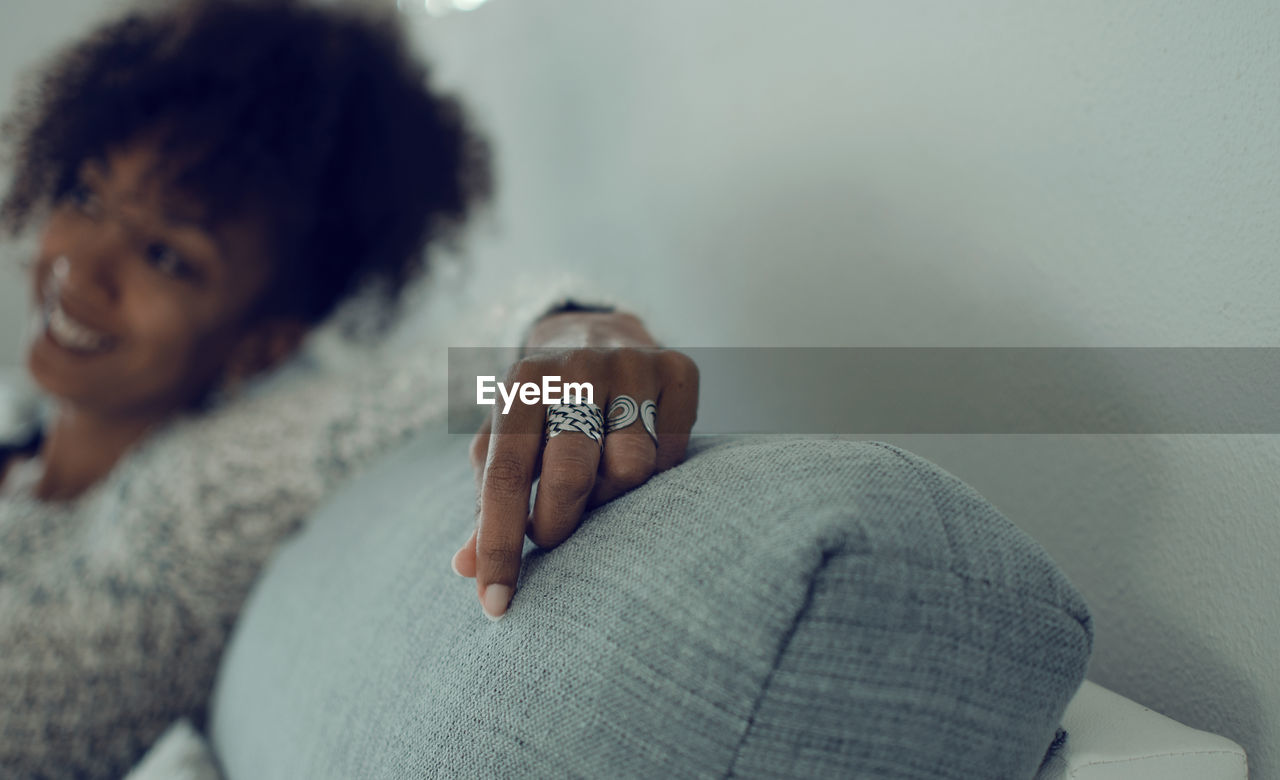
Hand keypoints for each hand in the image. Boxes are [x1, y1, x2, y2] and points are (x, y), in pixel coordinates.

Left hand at [451, 313, 697, 618]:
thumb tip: (465, 568)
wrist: (594, 330)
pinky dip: (657, 470)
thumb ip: (487, 503)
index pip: (506, 476)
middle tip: (554, 535)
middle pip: (572, 472)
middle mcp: (575, 366)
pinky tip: (639, 453)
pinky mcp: (679, 368)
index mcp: (521, 384)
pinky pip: (674, 452)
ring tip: (600, 484)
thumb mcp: (504, 442)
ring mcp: (631, 363)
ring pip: (631, 468)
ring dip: (613, 495)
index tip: (496, 604)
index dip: (500, 545)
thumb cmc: (541, 409)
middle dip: (561, 523)